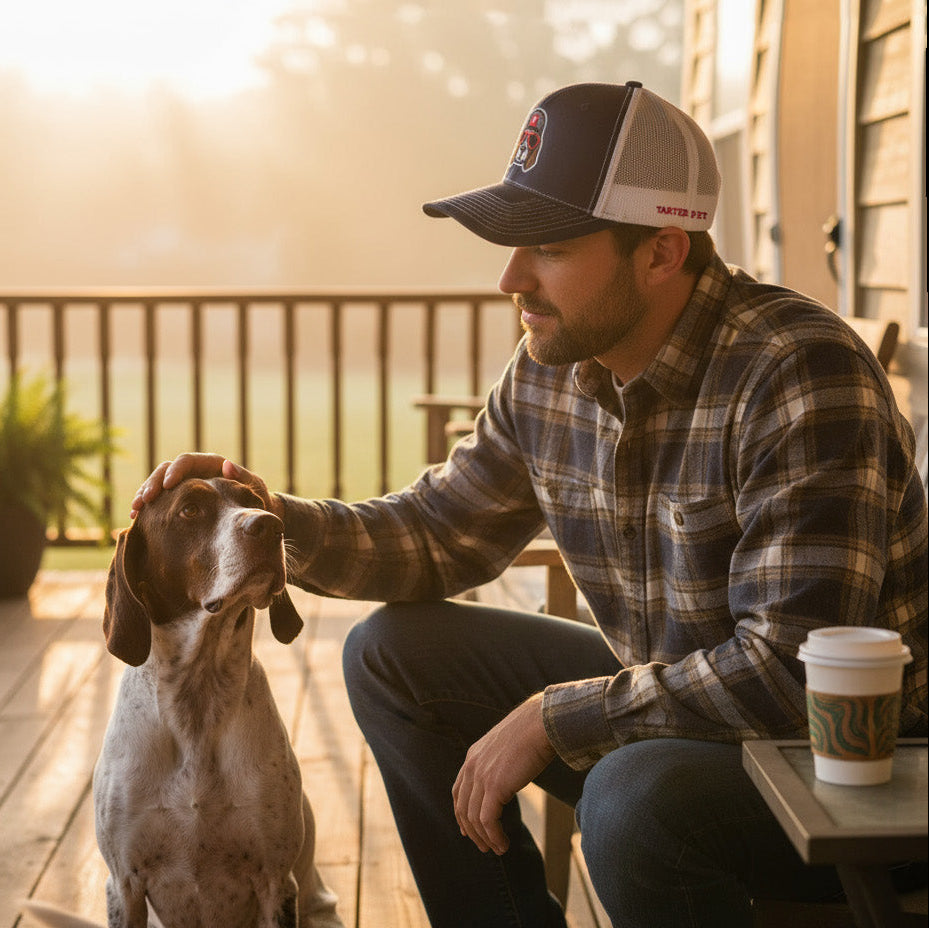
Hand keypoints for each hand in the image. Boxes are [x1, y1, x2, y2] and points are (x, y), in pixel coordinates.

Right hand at [130, 453, 280, 519]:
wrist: (252, 517)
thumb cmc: (255, 500)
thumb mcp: (254, 487)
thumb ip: (243, 477)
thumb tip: (227, 465)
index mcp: (209, 464)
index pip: (186, 461)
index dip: (175, 471)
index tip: (168, 485)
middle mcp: (193, 472)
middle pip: (166, 470)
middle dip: (153, 483)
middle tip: (144, 500)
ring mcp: (183, 485)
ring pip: (157, 484)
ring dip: (143, 495)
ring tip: (135, 510)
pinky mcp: (176, 500)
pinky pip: (157, 500)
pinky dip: (146, 508)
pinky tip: (135, 519)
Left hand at [452, 694, 555, 855]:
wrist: (541, 723)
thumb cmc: (532, 732)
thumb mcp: (507, 745)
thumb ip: (500, 760)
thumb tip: (508, 773)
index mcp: (473, 755)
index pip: (458, 790)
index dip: (461, 813)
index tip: (467, 829)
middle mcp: (472, 765)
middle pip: (463, 808)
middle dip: (471, 831)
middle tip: (484, 846)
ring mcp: (481, 776)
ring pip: (474, 818)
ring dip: (485, 838)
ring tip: (497, 849)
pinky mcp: (494, 786)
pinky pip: (488, 821)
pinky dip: (494, 837)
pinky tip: (503, 844)